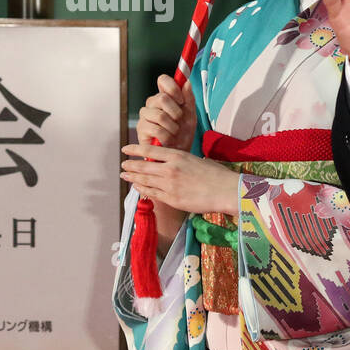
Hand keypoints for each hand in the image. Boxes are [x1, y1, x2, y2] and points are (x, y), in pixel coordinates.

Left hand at [121, 144, 238, 215]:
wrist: (226, 191)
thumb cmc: (216, 175)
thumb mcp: (195, 159)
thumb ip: (179, 160)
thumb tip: (167, 162)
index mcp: (177, 155)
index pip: (150, 150)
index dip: (135, 149)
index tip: (126, 149)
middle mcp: (170, 169)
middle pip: (143, 166)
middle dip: (130, 165)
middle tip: (123, 165)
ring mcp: (169, 185)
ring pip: (145, 180)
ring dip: (133, 178)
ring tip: (125, 176)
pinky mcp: (172, 199)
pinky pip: (152, 194)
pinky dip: (142, 190)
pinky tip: (138, 187)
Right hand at [136, 75, 195, 149]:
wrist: (179, 152)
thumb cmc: (183, 133)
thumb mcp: (191, 115)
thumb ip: (189, 98)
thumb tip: (186, 82)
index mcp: (164, 96)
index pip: (163, 80)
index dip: (173, 87)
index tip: (181, 100)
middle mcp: (152, 103)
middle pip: (162, 98)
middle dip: (176, 112)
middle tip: (179, 121)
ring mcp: (145, 116)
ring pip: (160, 115)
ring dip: (173, 127)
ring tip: (174, 133)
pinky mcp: (141, 129)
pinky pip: (156, 129)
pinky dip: (167, 137)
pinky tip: (168, 140)